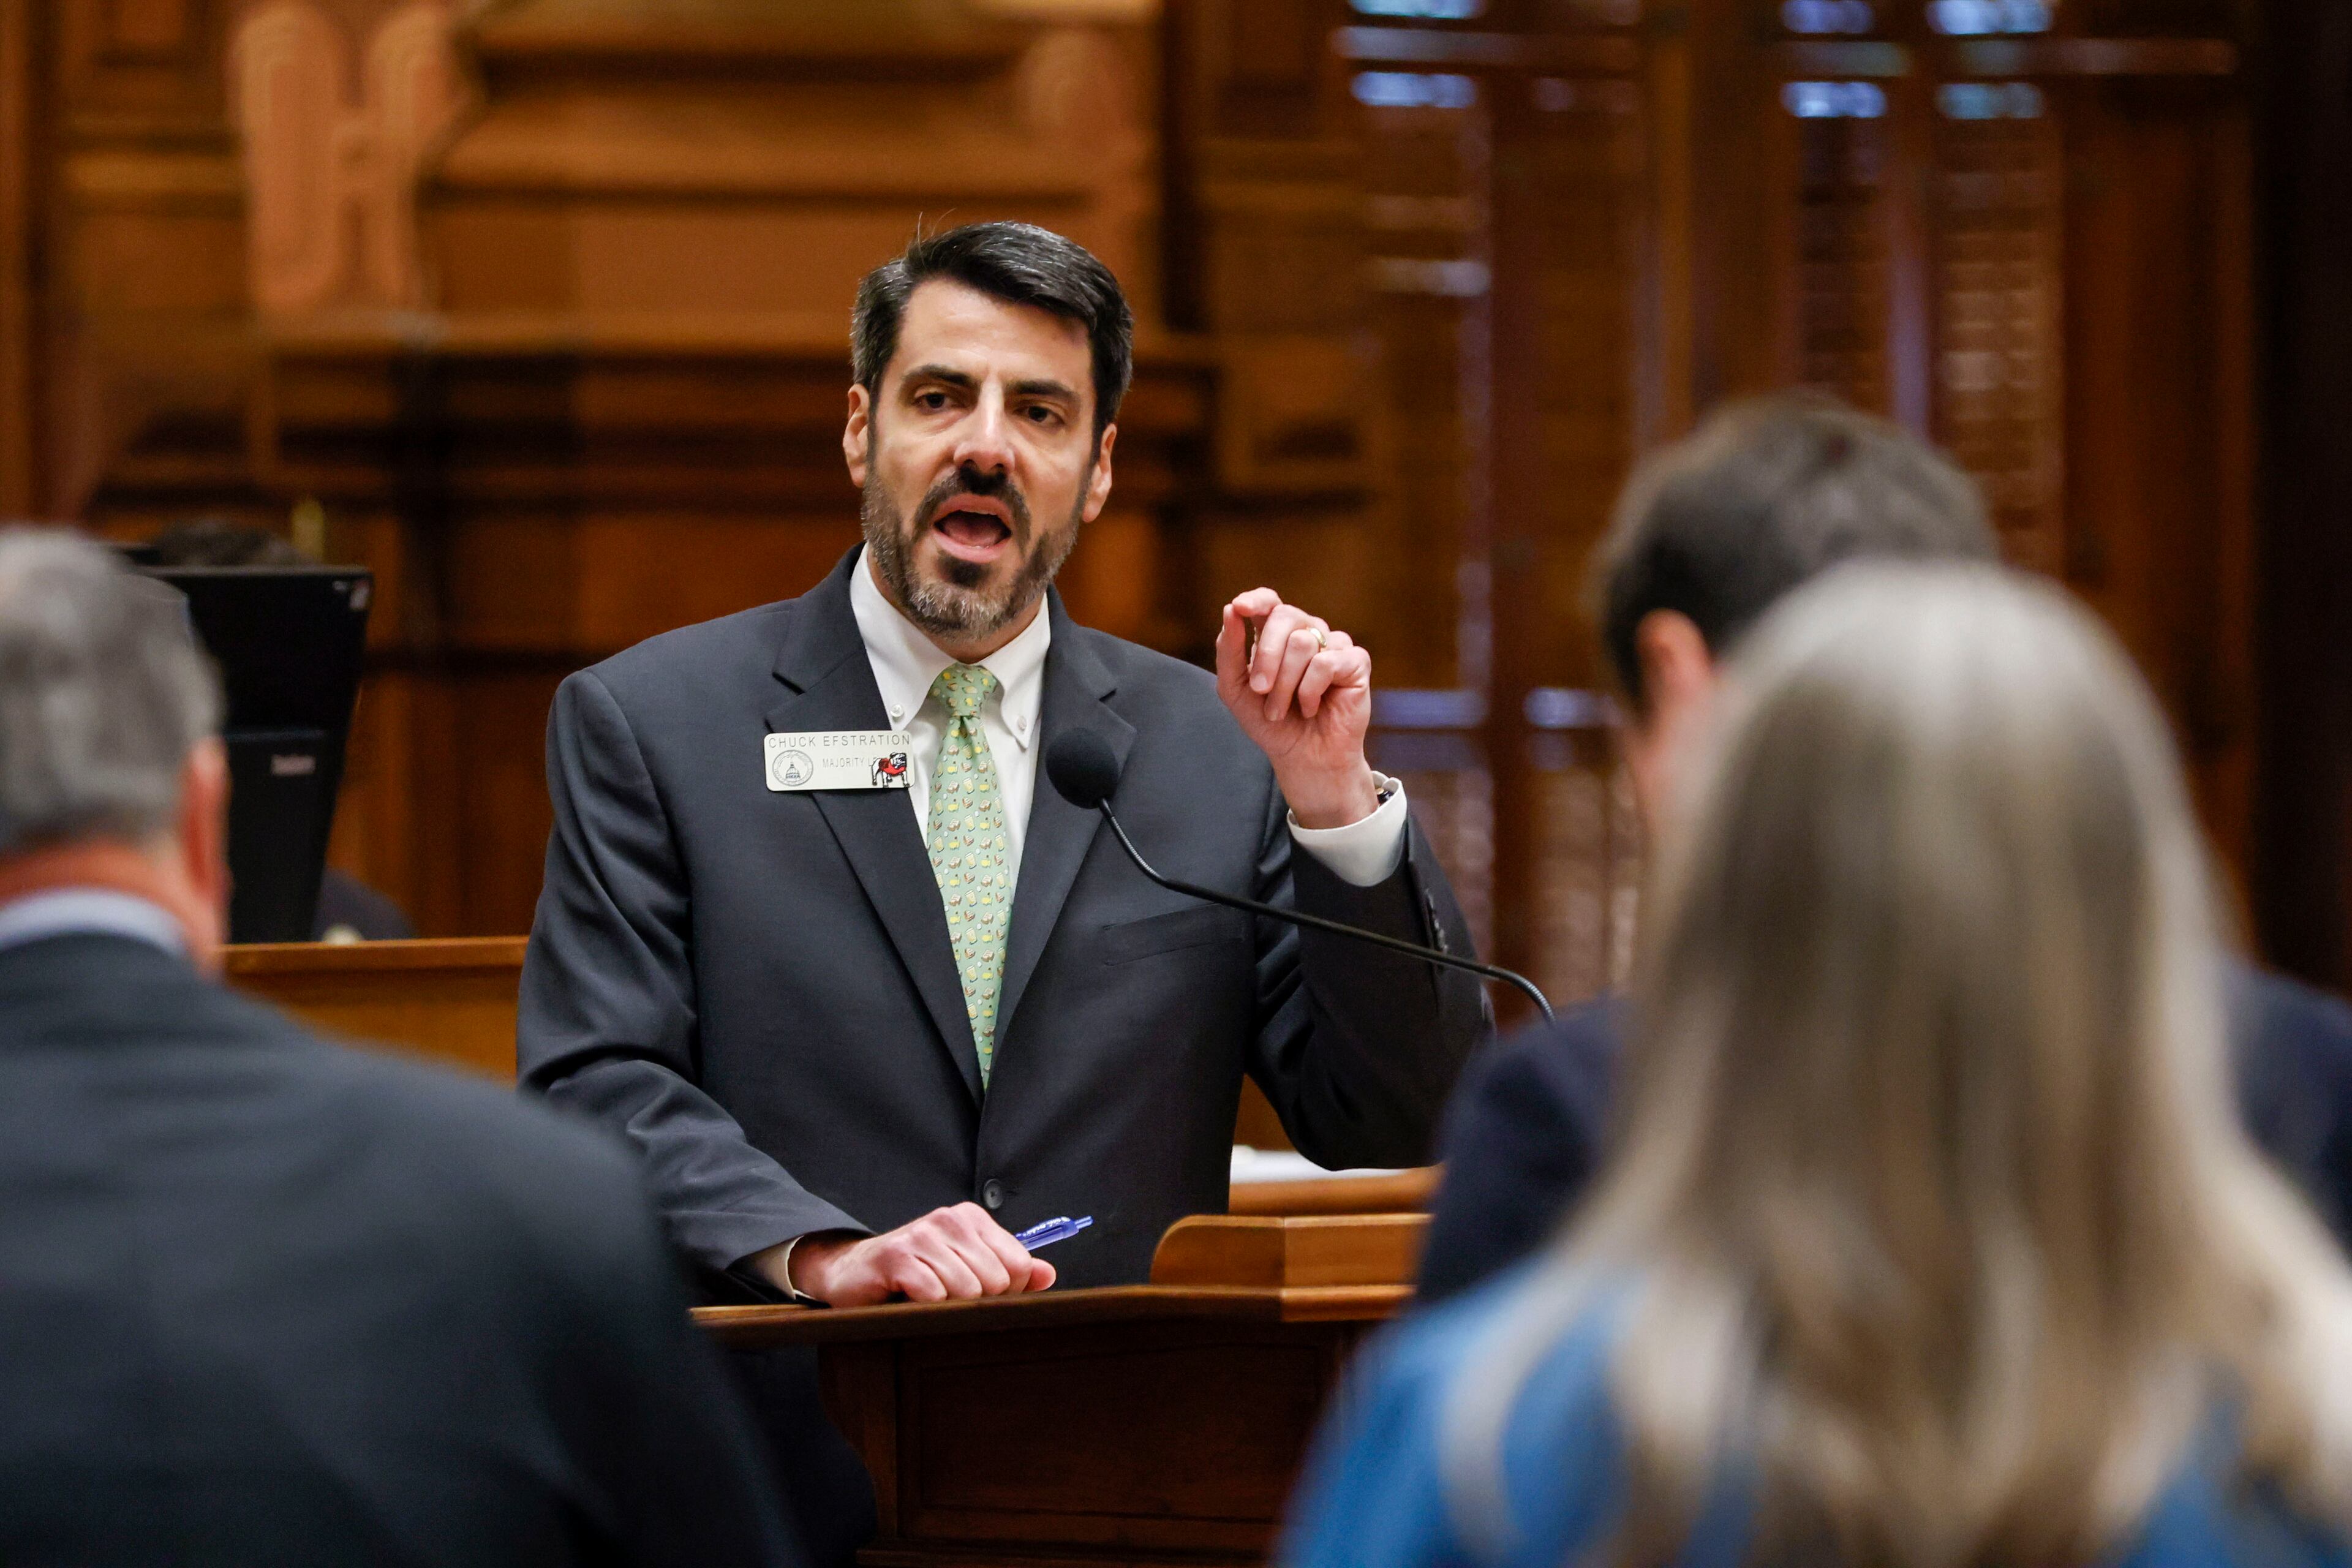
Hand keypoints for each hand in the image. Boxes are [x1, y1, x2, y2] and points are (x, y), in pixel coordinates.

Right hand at [771, 1204, 1055, 1306]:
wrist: (852, 1273)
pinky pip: (934, 1295)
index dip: (1006, 1292)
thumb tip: (1047, 1274)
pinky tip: (910, 1301)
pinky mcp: (897, 1257)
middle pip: (996, 1282)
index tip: (979, 1296)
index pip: (1019, 1264)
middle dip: (977, 1304)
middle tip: (948, 1301)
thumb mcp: (965, 1269)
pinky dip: (925, 1308)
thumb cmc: (914, 1274)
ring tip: (927, 1300)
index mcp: (972, 1219)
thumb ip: (1009, 1271)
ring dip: (947, 1308)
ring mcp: (922, 1236)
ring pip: (967, 1291)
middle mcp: (949, 1220)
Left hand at [1216, 588, 1379, 828]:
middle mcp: (1307, 632)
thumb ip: (1228, 650)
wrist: (1302, 757)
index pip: (1269, 601)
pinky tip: (1310, 708)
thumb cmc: (1270, 722)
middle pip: (1284, 616)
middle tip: (1260, 691)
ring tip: (1283, 708)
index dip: (1256, 599)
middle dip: (1266, 656)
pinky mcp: (1355, 662)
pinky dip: (1310, 690)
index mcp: (1277, 634)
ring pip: (1303, 642)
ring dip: (1285, 684)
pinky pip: (1326, 662)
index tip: (1239, 608)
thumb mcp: (1235, 689)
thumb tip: (1231, 610)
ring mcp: (1333, 644)